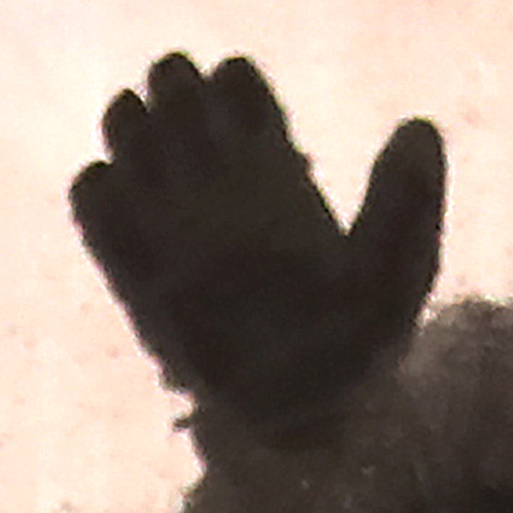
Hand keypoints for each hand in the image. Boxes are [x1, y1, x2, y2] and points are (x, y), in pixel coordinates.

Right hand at [68, 53, 445, 447]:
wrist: (298, 426)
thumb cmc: (355, 352)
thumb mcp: (396, 274)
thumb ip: (408, 201)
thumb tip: (419, 125)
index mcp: (277, 171)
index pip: (236, 86)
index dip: (233, 87)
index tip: (253, 126)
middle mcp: (218, 185)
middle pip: (173, 89)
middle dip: (171, 90)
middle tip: (196, 138)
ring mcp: (172, 221)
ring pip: (126, 127)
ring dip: (131, 127)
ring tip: (165, 179)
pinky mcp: (132, 268)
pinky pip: (93, 197)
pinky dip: (101, 190)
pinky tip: (134, 212)